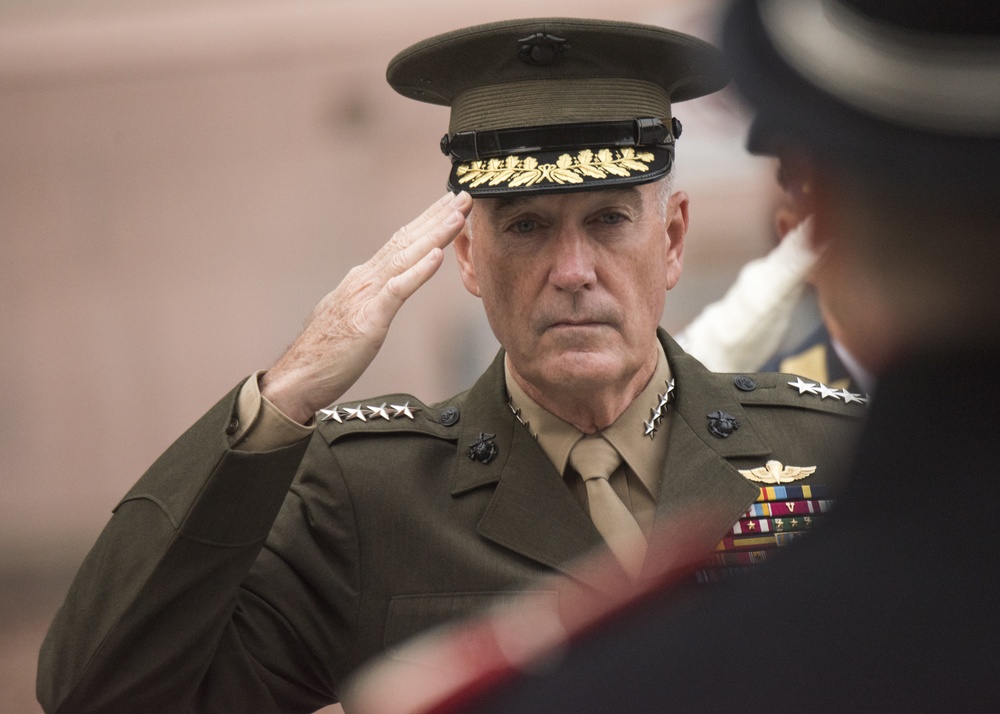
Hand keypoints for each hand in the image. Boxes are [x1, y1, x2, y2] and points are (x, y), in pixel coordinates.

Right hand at [260, 191, 472, 423]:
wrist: (297, 377)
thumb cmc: (324, 354)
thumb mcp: (353, 317)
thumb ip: (369, 299)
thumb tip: (384, 288)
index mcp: (364, 279)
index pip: (400, 243)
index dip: (427, 223)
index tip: (450, 207)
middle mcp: (365, 279)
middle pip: (407, 240)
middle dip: (438, 217)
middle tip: (465, 196)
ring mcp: (366, 296)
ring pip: (405, 257)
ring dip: (435, 234)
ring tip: (459, 216)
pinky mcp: (369, 319)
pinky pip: (398, 290)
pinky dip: (418, 271)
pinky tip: (437, 256)